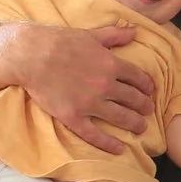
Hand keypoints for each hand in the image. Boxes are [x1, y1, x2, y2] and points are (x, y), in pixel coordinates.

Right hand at [14, 24, 153, 153]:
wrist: (30, 54)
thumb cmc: (59, 41)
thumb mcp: (90, 34)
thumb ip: (114, 35)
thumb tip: (134, 31)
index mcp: (111, 64)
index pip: (138, 78)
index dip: (147, 86)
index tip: (151, 91)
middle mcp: (105, 85)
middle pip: (134, 100)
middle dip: (145, 106)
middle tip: (149, 111)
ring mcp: (90, 103)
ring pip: (121, 118)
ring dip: (135, 124)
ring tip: (142, 128)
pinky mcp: (73, 117)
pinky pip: (95, 135)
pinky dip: (109, 144)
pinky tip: (120, 149)